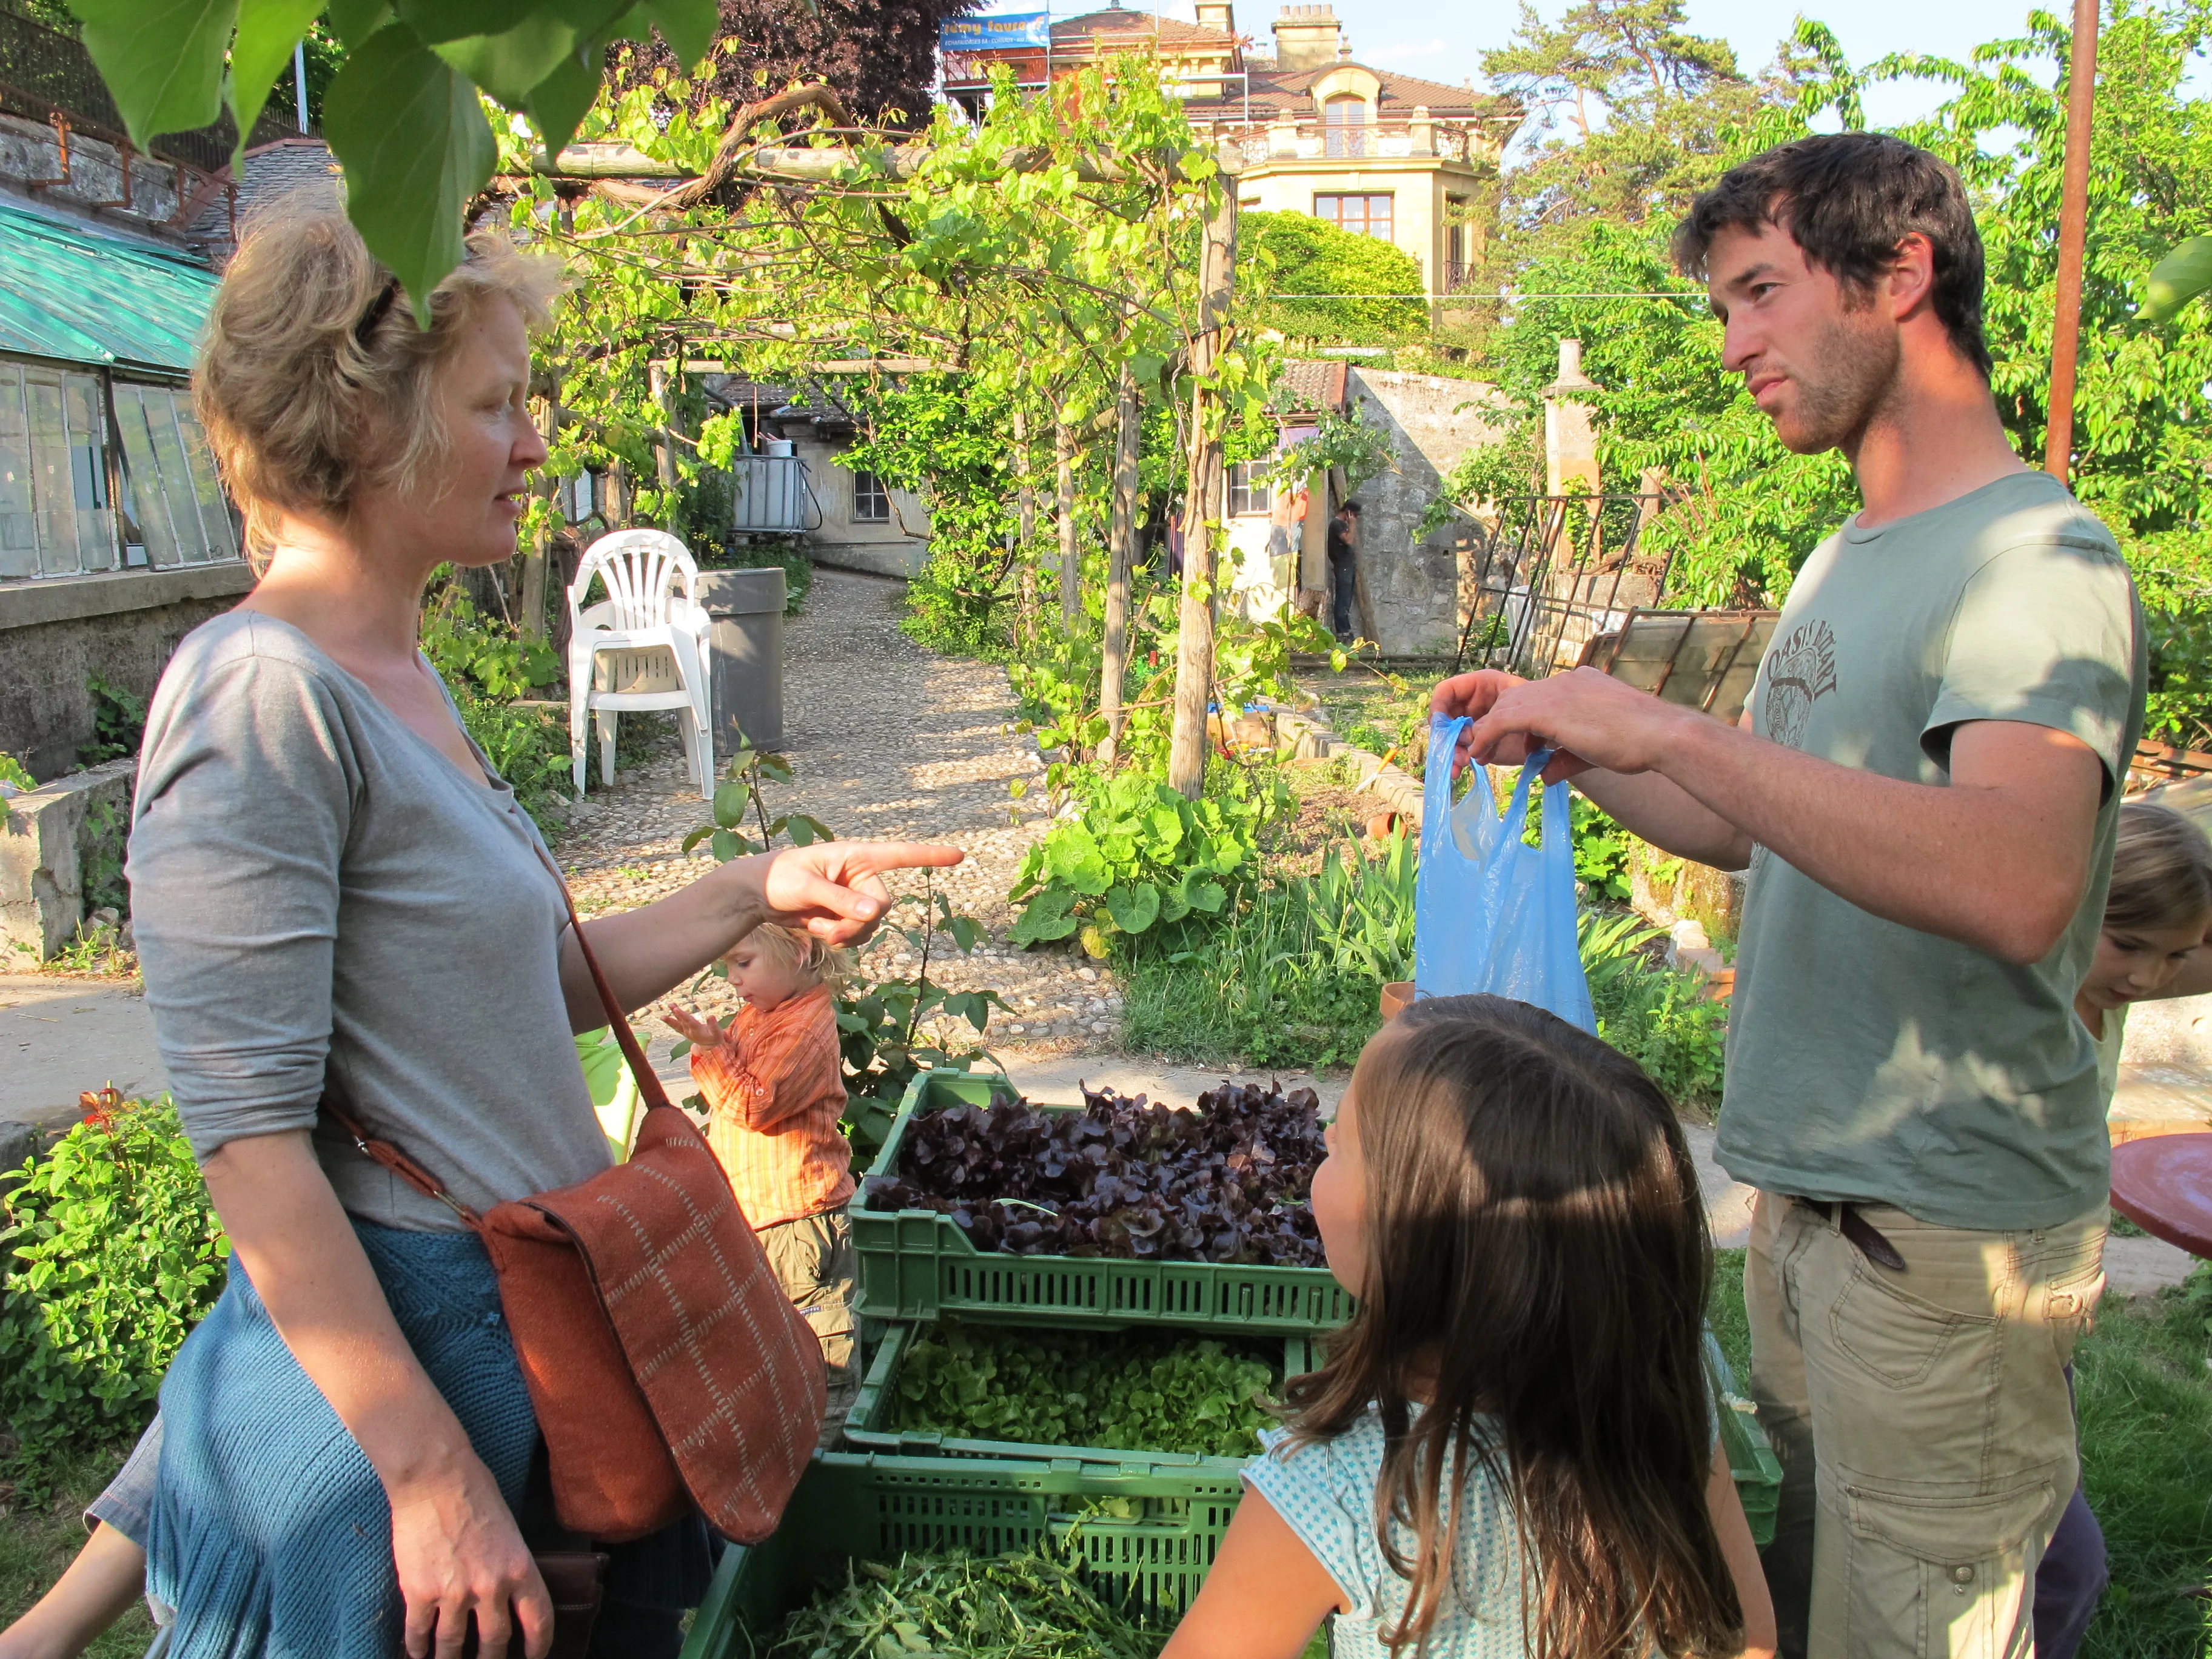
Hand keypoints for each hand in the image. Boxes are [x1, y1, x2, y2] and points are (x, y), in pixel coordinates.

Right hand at [388, 1457, 550, 1658]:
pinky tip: (418, 1654)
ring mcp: (453, 1593)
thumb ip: (510, 1566)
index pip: (538, 1620)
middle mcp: (490, 1587)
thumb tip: (506, 1596)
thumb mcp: (510, 1530)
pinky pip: (418, 1633)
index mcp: (520, 1568)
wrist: (435, 1477)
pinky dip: (417, 1649)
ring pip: (452, 1645)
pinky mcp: (419, 1592)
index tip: (534, 1656)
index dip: (538, 1646)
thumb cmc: (476, 1492)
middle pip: (495, 1642)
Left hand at [660, 1005, 724, 1049]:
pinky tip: (664, 1017)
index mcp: (697, 1030)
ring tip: (664, 1013)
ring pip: (677, 1024)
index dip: (682, 1015)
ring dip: (670, 1018)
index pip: (688, 1021)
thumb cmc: (715, 1038)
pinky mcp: (685, 1032)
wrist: (711, 1048)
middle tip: (671, 1005)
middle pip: (682, 1021)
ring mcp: (686, 1032)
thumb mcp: (717, 1032)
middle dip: (676, 1014)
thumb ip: (714, 1025)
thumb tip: (710, 1016)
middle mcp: (689, 1032)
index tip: (676, 1009)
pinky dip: (670, 1021)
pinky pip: (676, 1027)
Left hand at [748, 841, 964, 945]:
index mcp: (856, 856)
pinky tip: (817, 929)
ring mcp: (855, 897)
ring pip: (872, 925)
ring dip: (846, 934)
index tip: (960, 855)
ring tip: (816, 927)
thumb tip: (876, 912)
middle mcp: (861, 876)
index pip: (900, 854)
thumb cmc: (778, 878)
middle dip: (857, 922)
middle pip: (883, 905)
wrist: (757, 896)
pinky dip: (840, 939)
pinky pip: (859, 935)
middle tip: (827, 927)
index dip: (931, 855)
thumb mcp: (806, 887)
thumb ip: (841, 899)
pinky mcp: (846, 916)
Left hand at [1462, 667, 1688, 781]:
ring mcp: (1556, 691)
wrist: (1660, 735)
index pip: (1542, 697)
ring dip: (1491, 730)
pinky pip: (1504, 719)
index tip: (1524, 745)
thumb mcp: (1597, 751)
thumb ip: (1566, 759)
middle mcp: (1565, 681)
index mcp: (1581, 684)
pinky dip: (1489, 735)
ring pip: (1508, 705)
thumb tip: (1544, 776)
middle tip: (1489, 749)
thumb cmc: (1641, 744)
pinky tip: (1481, 753)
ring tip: (1481, 755)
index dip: (1526, 722)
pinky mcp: (1547, 708)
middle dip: (1502, 723)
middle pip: (1518, 697)